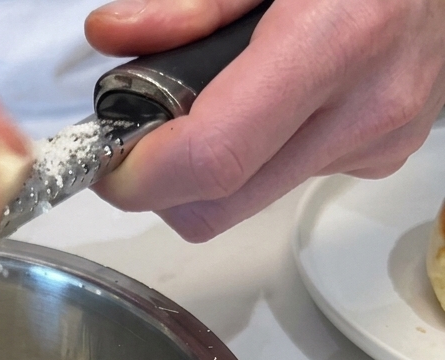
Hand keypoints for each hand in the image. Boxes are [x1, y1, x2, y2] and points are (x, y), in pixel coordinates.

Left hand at [85, 0, 444, 240]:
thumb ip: (191, 0)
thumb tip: (111, 36)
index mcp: (338, 39)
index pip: (210, 161)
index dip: (139, 176)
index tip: (105, 159)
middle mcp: (366, 108)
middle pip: (215, 208)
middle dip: (159, 188)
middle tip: (142, 134)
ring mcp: (380, 141)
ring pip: (247, 204)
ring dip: (207, 172)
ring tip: (217, 100)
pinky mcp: (385, 155)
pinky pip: (288, 181)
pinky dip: (258, 155)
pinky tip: (276, 100)